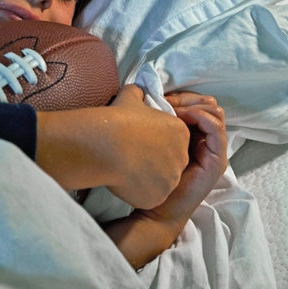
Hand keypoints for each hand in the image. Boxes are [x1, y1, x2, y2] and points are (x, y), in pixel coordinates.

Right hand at [36, 84, 191, 209]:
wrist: (106, 144)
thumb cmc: (118, 119)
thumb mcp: (130, 97)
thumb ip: (138, 94)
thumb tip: (136, 91)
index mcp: (180, 132)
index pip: (173, 139)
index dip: (154, 140)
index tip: (138, 138)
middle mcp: (181, 157)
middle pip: (170, 161)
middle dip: (154, 160)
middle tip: (132, 154)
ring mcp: (171, 179)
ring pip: (161, 180)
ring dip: (147, 176)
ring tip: (125, 168)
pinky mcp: (159, 197)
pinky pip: (150, 195)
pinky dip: (138, 190)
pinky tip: (123, 180)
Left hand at [102, 92, 226, 268]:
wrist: (154, 207)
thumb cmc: (147, 174)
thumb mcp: (149, 139)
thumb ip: (149, 118)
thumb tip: (139, 91)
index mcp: (193, 134)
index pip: (196, 102)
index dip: (179, 95)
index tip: (158, 96)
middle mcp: (206, 140)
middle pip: (208, 104)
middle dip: (188, 98)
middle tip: (166, 100)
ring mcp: (215, 150)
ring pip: (214, 113)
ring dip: (194, 105)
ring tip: (173, 109)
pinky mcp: (217, 161)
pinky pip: (216, 129)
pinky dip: (201, 116)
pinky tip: (181, 116)